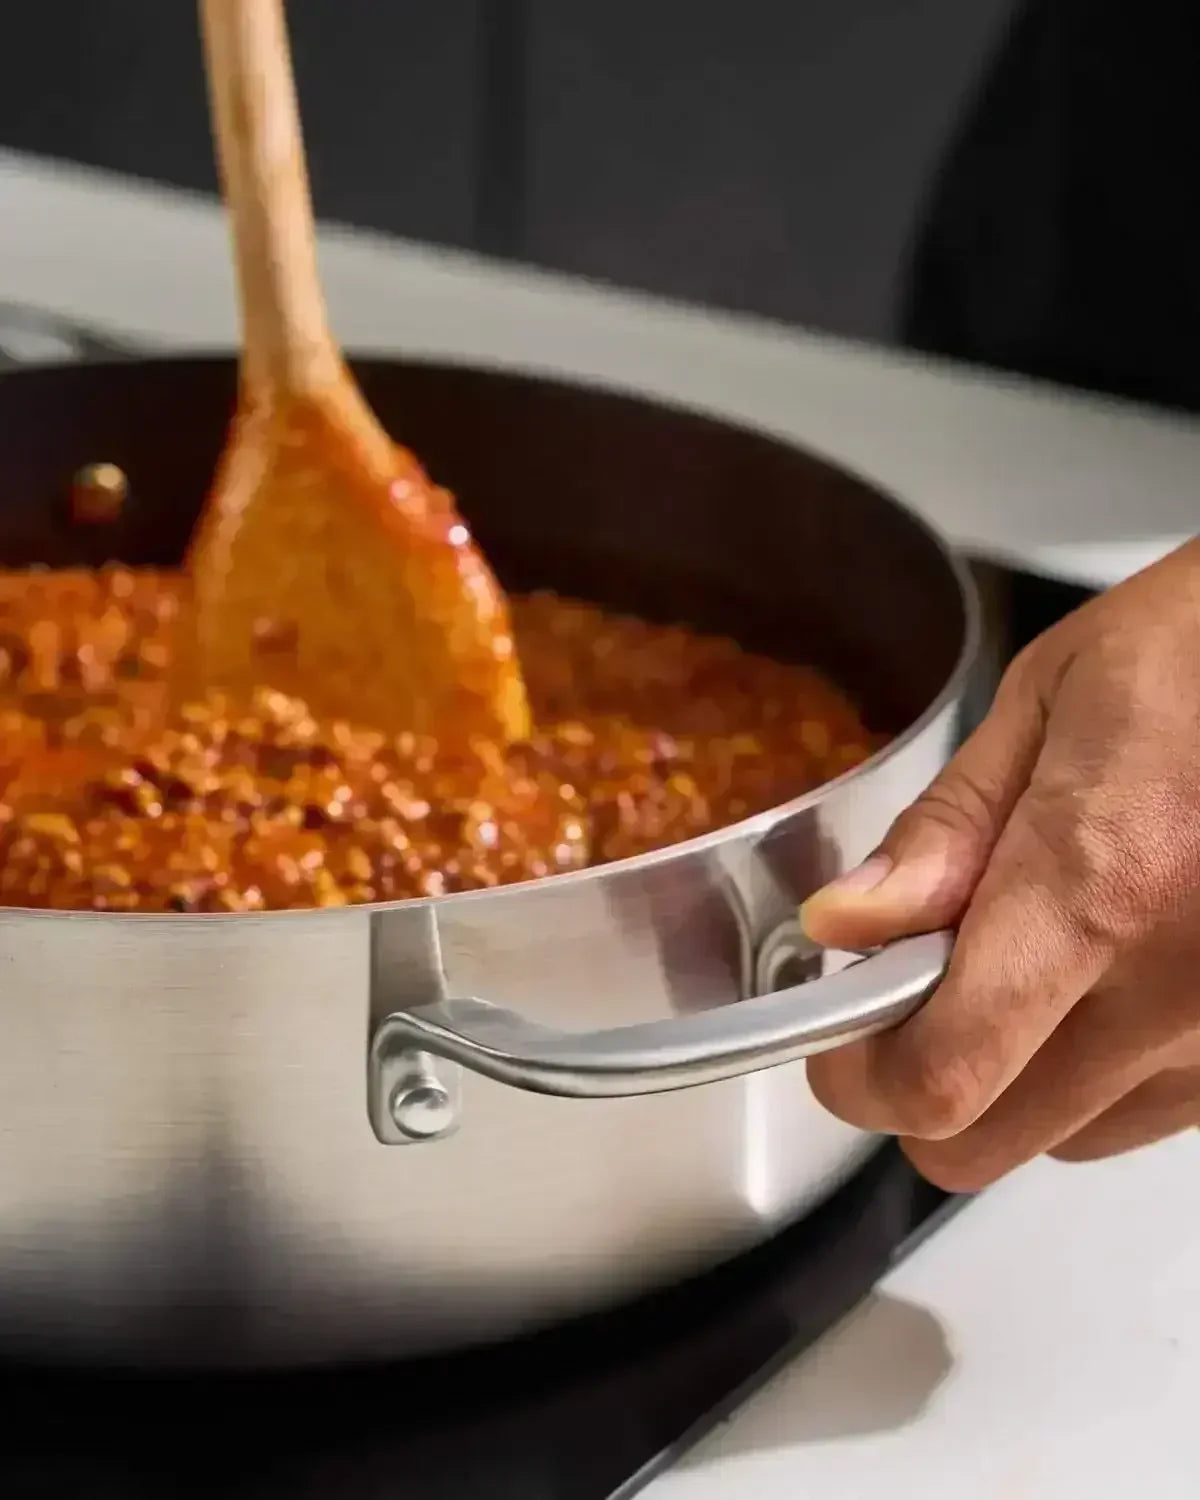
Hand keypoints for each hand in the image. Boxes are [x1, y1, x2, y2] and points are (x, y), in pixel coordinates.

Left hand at [801, 538, 1199, 1190]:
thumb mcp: (1053, 696)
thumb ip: (946, 826)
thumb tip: (846, 923)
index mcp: (1099, 886)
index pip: (943, 1073)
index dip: (858, 1077)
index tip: (835, 1032)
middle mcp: (1178, 990)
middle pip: (985, 1142)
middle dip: (919, 1080)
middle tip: (913, 985)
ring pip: (1066, 1136)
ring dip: (1017, 1073)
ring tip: (1037, 952)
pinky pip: (1152, 1110)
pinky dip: (1103, 1064)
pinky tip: (1117, 966)